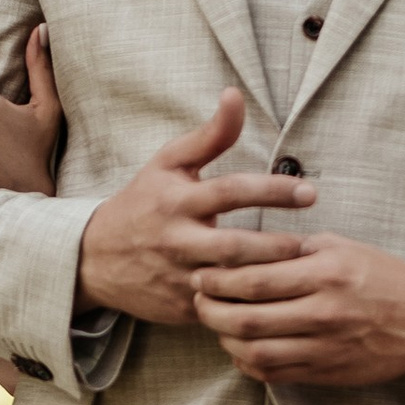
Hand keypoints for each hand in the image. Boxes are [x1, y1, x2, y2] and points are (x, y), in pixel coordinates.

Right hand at [76, 90, 316, 325]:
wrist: (93, 259)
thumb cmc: (142, 203)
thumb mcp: (168, 164)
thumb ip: (210, 135)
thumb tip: (235, 95)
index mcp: (178, 201)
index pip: (230, 192)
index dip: (272, 191)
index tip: (309, 193)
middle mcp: (177, 240)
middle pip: (235, 246)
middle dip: (276, 246)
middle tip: (311, 243)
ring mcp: (179, 277)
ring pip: (231, 283)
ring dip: (269, 278)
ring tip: (303, 271)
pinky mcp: (182, 308)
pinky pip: (223, 309)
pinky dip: (251, 306)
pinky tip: (280, 300)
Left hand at [192, 238, 404, 388]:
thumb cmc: (381, 276)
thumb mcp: (341, 248)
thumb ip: (294, 250)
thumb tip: (243, 249)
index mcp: (326, 274)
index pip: (254, 279)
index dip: (217, 280)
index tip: (201, 275)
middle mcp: (325, 313)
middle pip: (247, 318)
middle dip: (211, 311)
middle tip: (198, 301)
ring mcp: (326, 347)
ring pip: (256, 351)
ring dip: (226, 339)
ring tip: (218, 324)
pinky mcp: (327, 373)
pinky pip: (274, 374)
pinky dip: (248, 363)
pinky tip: (241, 348)